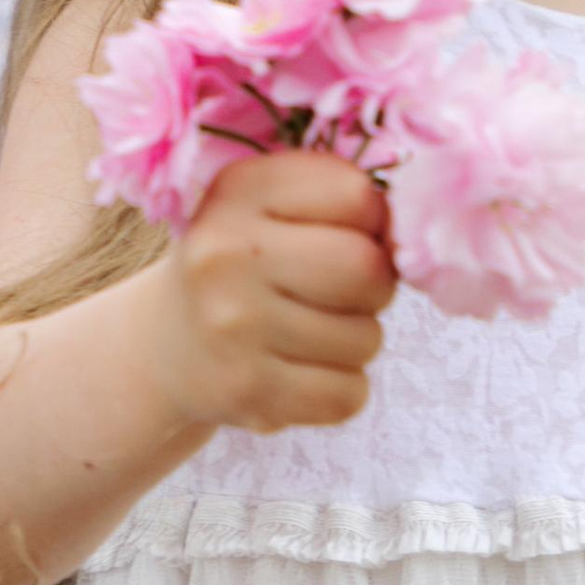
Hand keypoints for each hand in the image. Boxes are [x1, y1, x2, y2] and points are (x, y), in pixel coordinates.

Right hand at [147, 149, 396, 435]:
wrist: (164, 346)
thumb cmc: (246, 263)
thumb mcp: (271, 205)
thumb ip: (342, 200)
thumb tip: (420, 234)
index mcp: (239, 190)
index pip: (359, 196)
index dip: (373, 220)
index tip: (349, 234)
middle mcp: (226, 254)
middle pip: (367, 269)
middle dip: (375, 285)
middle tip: (342, 291)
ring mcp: (231, 328)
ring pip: (366, 338)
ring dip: (356, 339)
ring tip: (310, 331)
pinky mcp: (246, 392)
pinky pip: (348, 394)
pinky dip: (340, 387)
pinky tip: (301, 371)